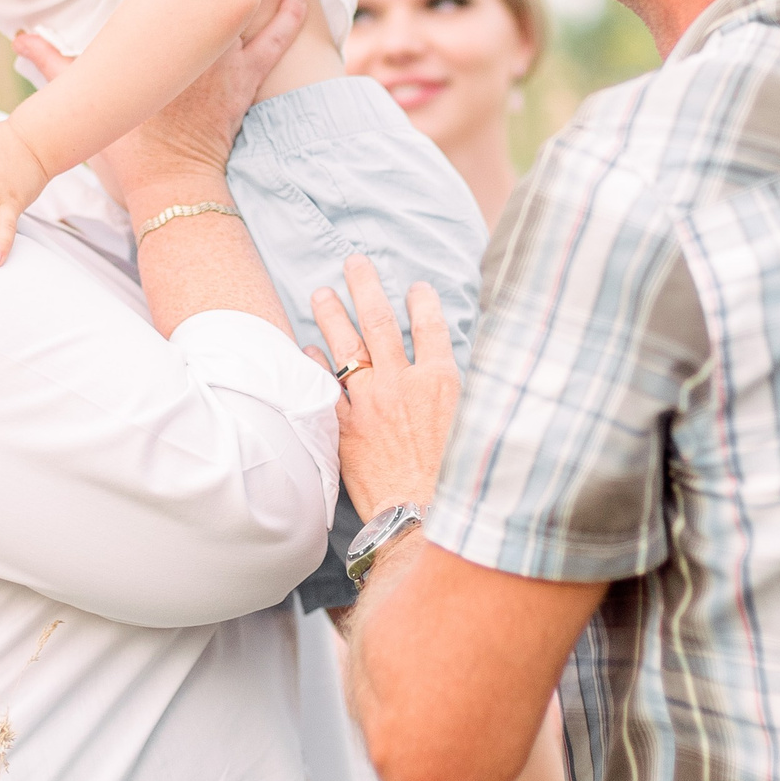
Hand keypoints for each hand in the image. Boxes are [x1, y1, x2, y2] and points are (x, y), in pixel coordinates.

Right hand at [21, 0, 308, 215]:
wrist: (168, 183)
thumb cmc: (126, 143)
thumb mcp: (82, 96)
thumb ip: (51, 61)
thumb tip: (19, 37)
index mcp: (154, 41)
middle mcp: (191, 43)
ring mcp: (223, 60)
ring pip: (243, 5)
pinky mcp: (246, 81)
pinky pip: (274, 43)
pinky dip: (287, 20)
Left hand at [313, 257, 460, 521]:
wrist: (421, 518)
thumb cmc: (455, 480)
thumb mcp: (475, 427)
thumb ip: (466, 394)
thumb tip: (470, 374)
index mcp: (440, 381)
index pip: (431, 327)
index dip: (423, 302)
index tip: (416, 285)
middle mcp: (402, 384)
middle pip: (381, 323)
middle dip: (367, 288)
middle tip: (354, 262)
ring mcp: (370, 404)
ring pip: (347, 348)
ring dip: (333, 316)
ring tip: (321, 293)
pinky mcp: (345, 428)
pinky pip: (325, 388)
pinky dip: (313, 365)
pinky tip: (305, 347)